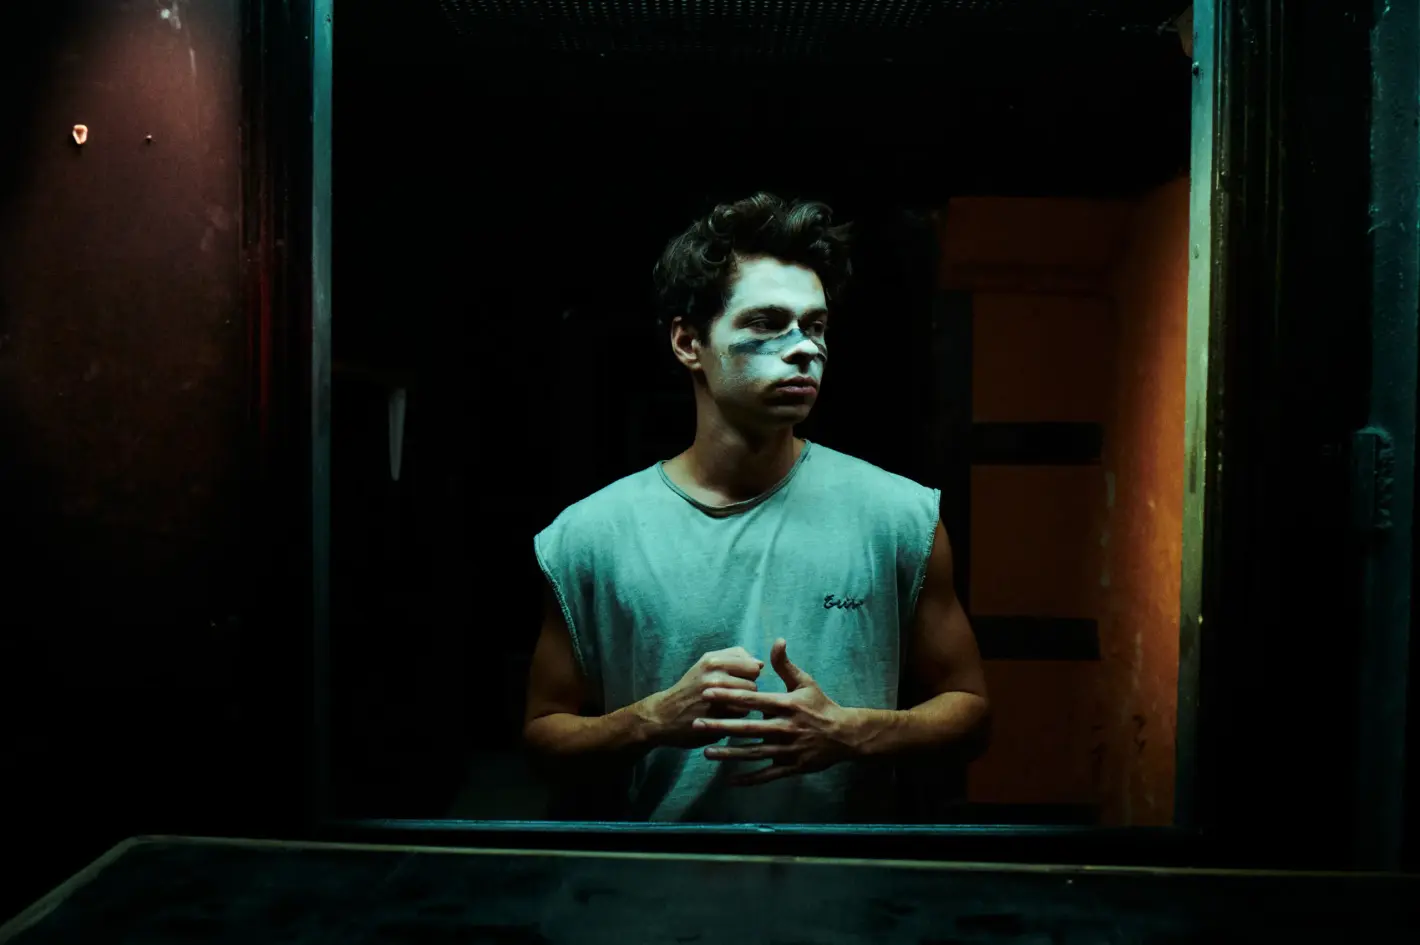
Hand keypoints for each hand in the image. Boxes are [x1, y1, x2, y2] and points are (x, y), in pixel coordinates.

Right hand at [641, 646, 763, 748]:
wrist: (663, 715)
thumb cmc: (691, 688)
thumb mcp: (706, 665)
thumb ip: (733, 659)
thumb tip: (760, 663)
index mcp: (712, 660)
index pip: (752, 664)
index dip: (748, 674)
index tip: (738, 679)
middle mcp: (713, 675)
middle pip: (753, 682)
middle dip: (746, 690)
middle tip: (730, 695)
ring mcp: (715, 696)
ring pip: (749, 699)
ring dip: (743, 704)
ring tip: (727, 706)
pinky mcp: (716, 716)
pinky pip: (741, 715)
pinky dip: (736, 717)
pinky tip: (724, 717)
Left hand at [694, 638, 860, 785]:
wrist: (845, 735)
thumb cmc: (821, 706)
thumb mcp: (806, 683)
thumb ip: (786, 665)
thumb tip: (777, 641)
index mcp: (787, 705)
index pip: (753, 700)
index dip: (729, 695)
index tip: (707, 692)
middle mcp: (785, 728)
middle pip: (748, 728)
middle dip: (720, 725)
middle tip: (697, 724)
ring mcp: (787, 749)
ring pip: (753, 753)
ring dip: (729, 753)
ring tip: (706, 752)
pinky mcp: (791, 767)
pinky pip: (766, 775)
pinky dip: (748, 779)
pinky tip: (729, 780)